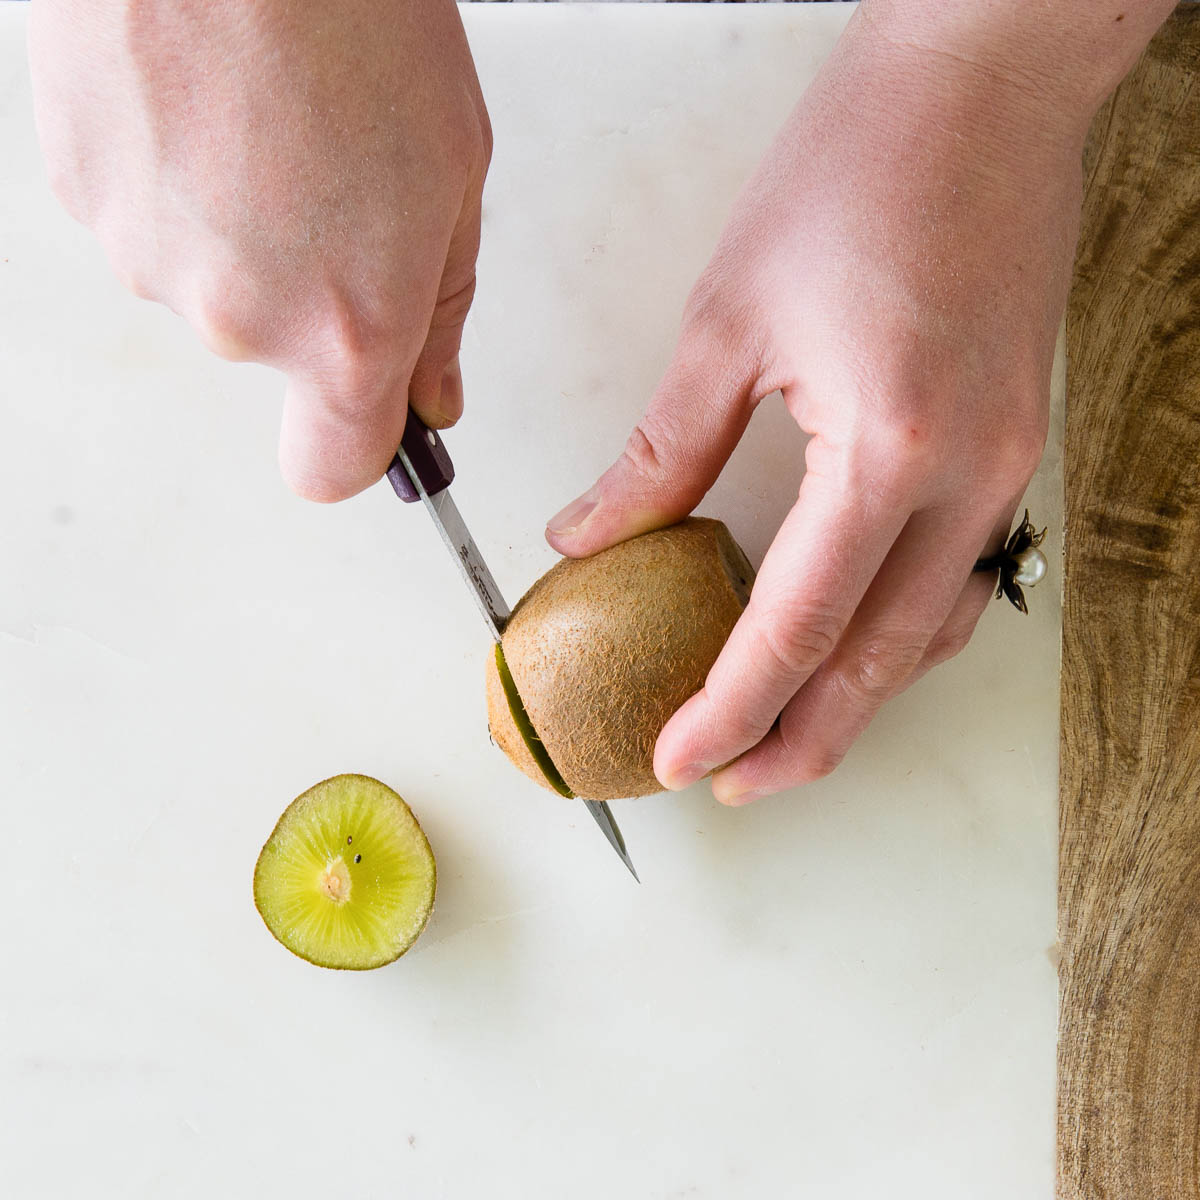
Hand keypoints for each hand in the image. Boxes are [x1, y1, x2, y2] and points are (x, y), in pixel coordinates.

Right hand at [29, 0, 490, 499]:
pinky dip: (180, 183)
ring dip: (243, 229)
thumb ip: (440, 310)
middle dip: (312, 291)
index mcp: (345, 331)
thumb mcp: (454, 175)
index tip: (377, 415)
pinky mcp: (83, 198)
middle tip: (336, 180)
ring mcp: (149, 262)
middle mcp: (237, 322)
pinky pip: (151, 223)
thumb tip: (431, 398)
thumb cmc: (352, 14)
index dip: (358, 447)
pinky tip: (204, 105)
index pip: (334, 468)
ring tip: (268, 121)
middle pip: (278, 355)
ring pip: (211, 282)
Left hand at [545, 7, 1097, 802]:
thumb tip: (593, 537)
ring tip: (786, 735)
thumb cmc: (857, 173)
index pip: (798, 622)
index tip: (678, 756)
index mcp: (891, 446)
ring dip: (860, 697)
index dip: (731, 703)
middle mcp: (971, 473)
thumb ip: (660, 453)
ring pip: (935, 630)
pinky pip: (963, 574)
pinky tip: (856, 642)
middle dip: (806, 738)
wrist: (980, 88)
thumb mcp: (727, 322)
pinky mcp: (1016, 441)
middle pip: (882, 659)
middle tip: (736, 784)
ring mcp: (1009, 463)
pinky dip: (902, 630)